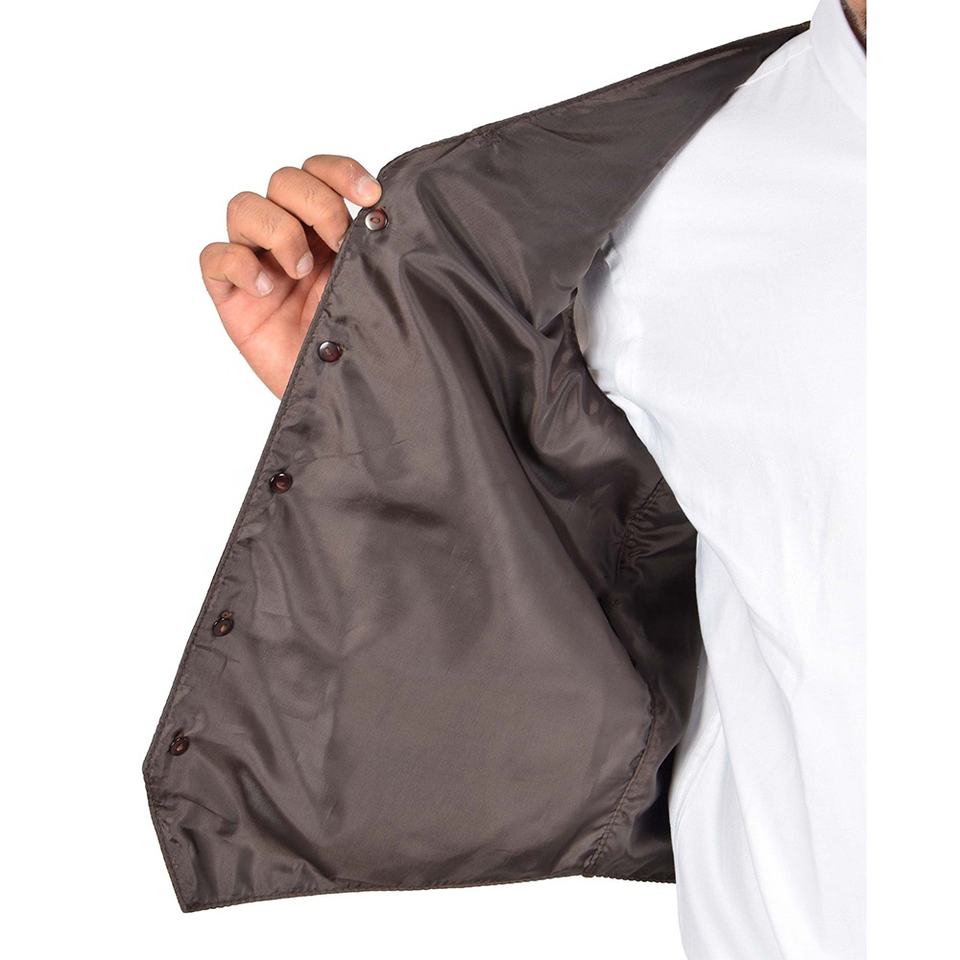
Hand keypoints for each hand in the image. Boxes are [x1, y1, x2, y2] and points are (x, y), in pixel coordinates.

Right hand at [199, 155, 381, 397]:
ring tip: (301, 271)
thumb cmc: (360, 343)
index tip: (370, 196)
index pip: (319, 172)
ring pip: (244, 207)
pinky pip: (214, 257)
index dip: (339, 172)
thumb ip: (370, 248)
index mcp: (326, 230)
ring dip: (279, 230)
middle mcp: (290, 239)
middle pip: (283, 181)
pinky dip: (239, 263)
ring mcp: (257, 263)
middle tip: (339, 243)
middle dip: (316, 202)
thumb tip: (378, 211)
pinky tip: (266, 288)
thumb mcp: (374, 288)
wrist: (343, 395)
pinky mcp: (230, 294)